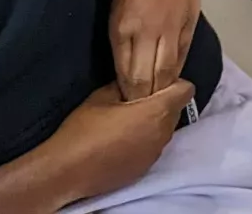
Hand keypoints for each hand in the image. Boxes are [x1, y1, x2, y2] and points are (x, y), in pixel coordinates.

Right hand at [0, 83, 192, 213]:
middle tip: (139, 102)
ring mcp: (155, 154)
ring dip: (154, 124)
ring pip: (165, 131)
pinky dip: (144, 143)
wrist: (65, 172)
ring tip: (128, 124)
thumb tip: (133, 81)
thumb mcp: (101, 96)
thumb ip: (125, 85)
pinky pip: (153, 149)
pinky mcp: (144, 169)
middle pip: (176, 110)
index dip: (175, 83)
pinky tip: (122, 143)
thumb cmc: (83, 130)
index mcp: (157, 111)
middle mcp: (163, 133)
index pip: (186, 90)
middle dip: (163, 104)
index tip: (158, 84)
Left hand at [109, 0, 201, 100]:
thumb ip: (123, 37)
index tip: (122, 110)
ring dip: (162, 90)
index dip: (126, 97)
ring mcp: (172, 27)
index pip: (126, 76)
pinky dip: (178, 69)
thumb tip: (126, 64)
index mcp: (123, 29)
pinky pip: (183, 53)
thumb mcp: (116, 5)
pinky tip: (174, 79)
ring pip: (168, 71)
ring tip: (159, 104)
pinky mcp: (191, 19)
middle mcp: (148, 33)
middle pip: (148, 80)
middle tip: (141, 116)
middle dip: (144, 101)